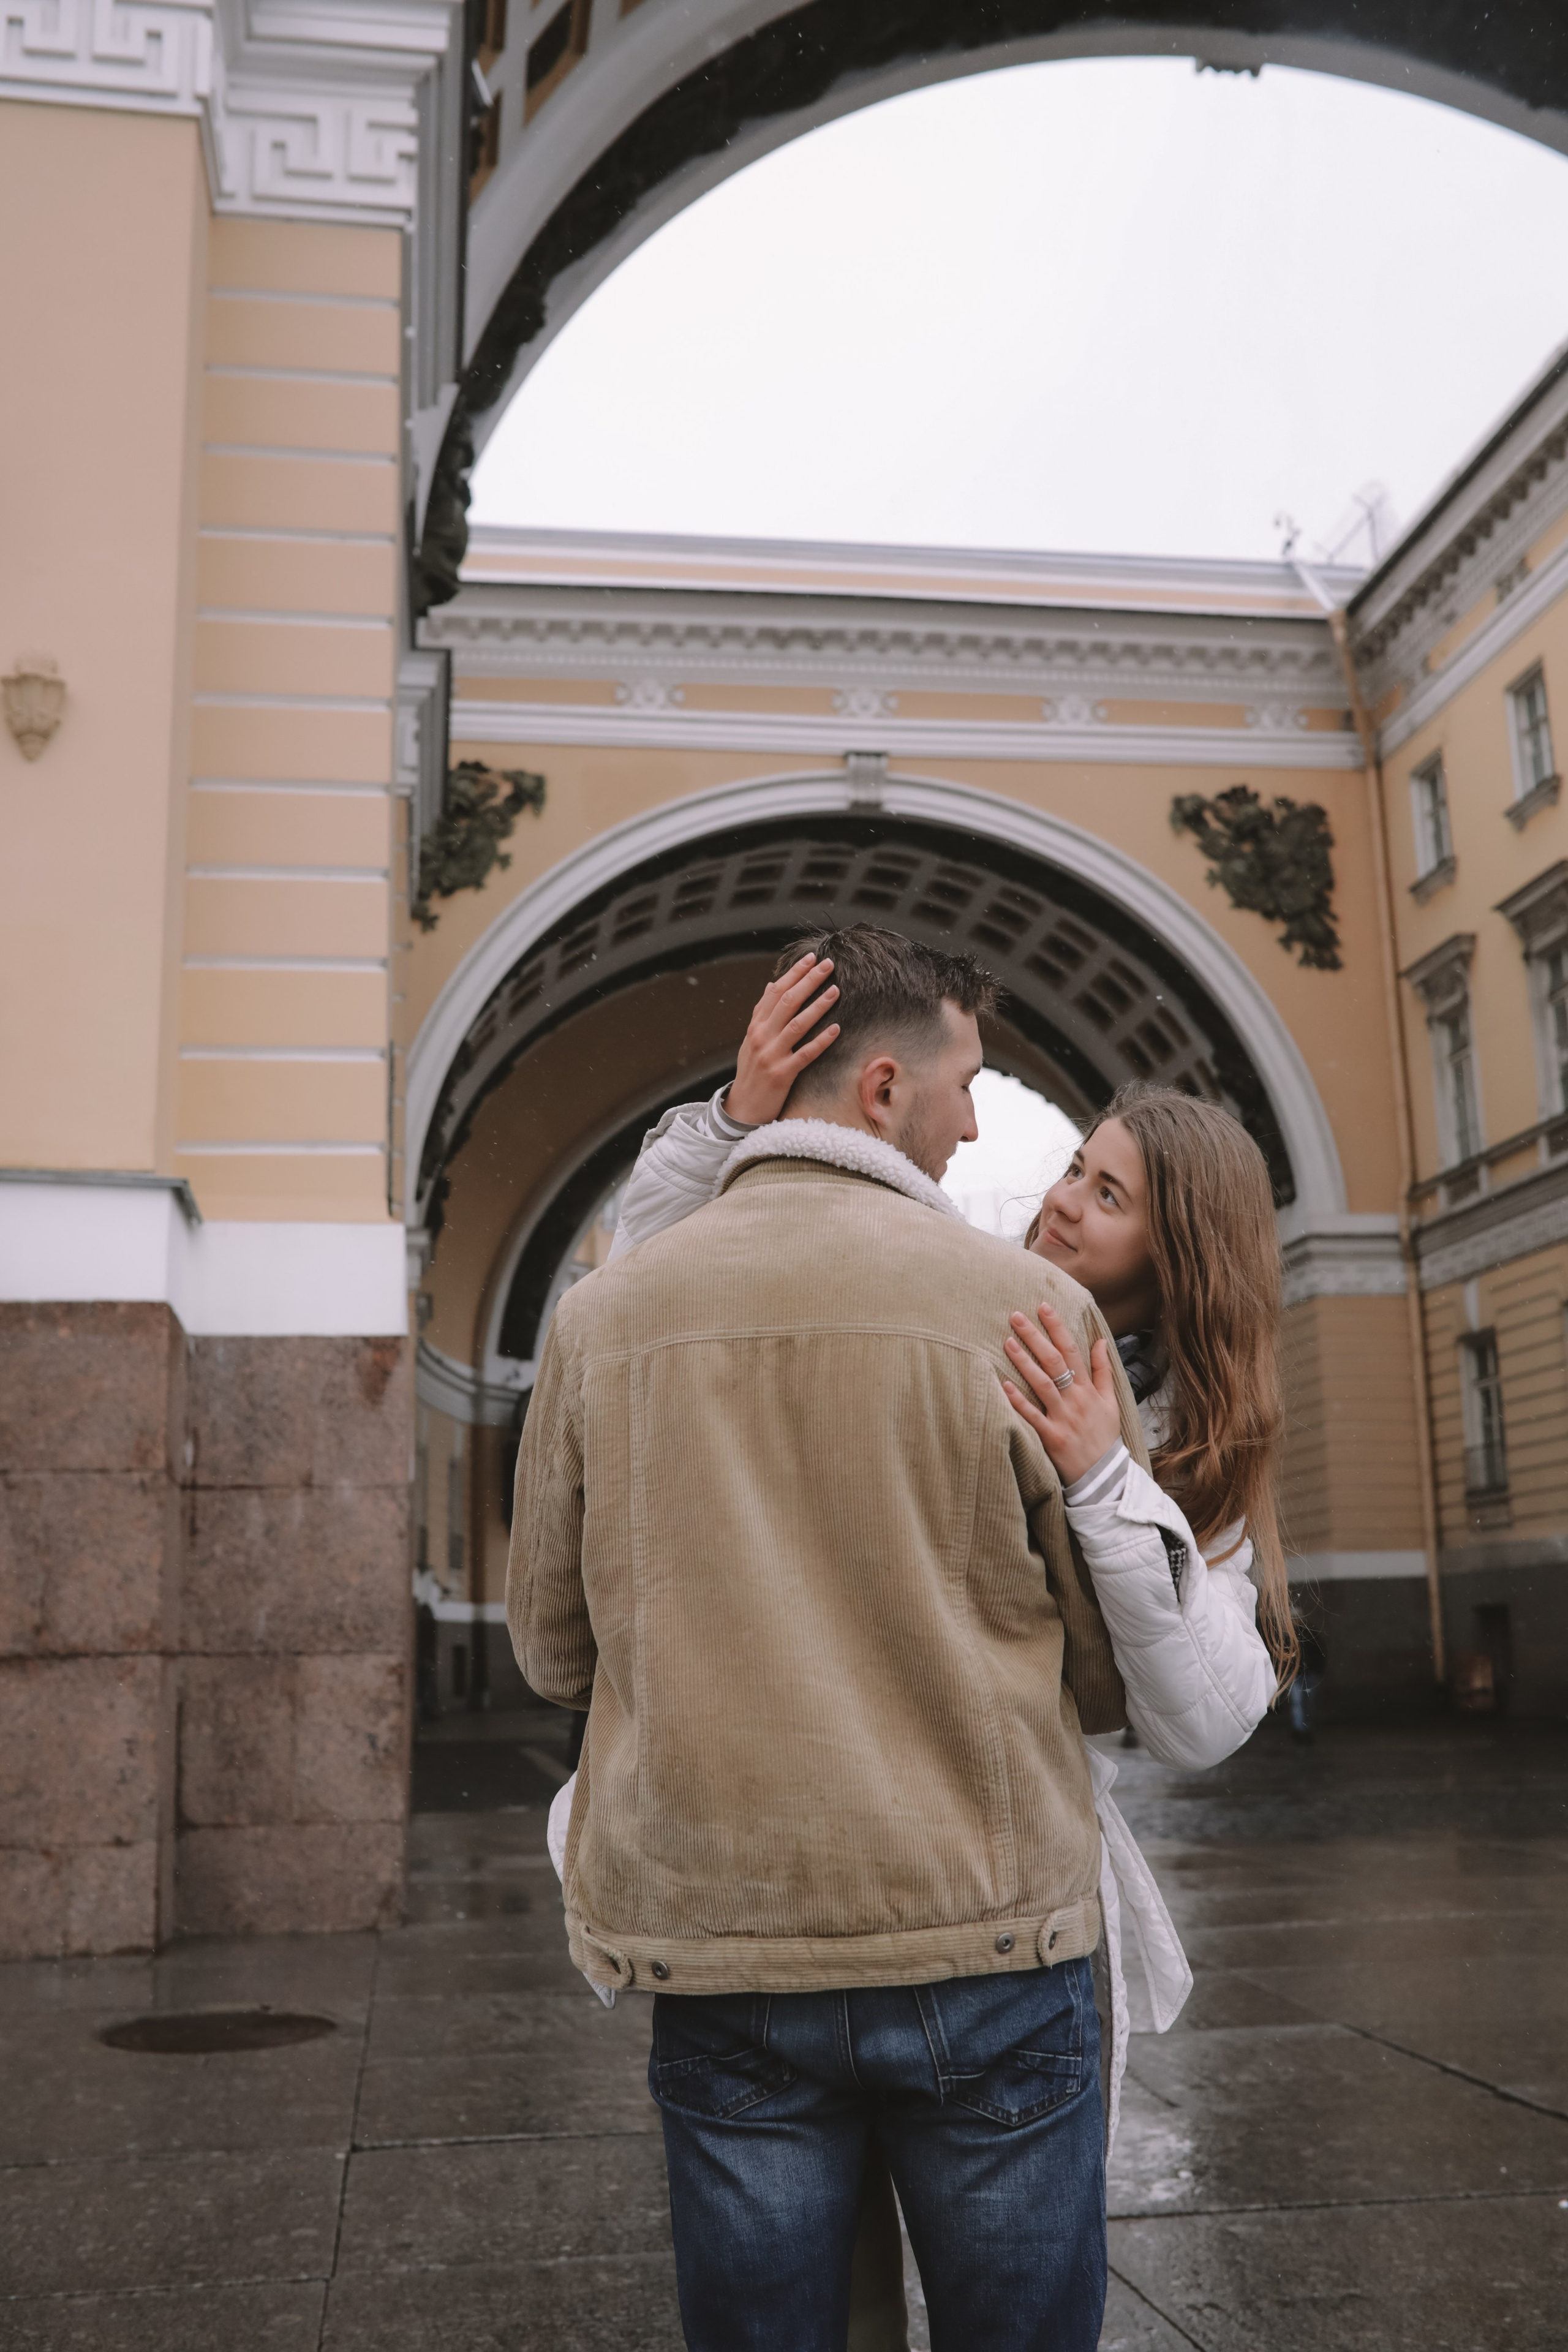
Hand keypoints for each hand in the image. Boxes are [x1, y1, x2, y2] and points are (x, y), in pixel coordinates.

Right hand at [725, 955, 840, 1124]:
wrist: (743, 1108)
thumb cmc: (751, 1072)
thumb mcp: (751, 1040)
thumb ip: (762, 1013)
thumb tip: (772, 984)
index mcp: (756, 1026)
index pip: (775, 992)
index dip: (794, 974)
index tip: (811, 959)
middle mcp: (761, 1036)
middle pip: (787, 1002)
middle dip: (808, 981)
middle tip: (828, 965)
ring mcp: (771, 1055)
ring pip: (797, 1024)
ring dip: (818, 1006)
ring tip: (835, 990)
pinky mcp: (782, 1074)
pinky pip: (805, 1054)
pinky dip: (821, 1041)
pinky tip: (836, 1029)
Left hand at [1001, 1301, 1122, 1486]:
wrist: (1105, 1476)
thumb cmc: (1104, 1436)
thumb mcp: (1110, 1402)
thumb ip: (1103, 1370)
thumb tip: (1100, 1341)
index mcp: (1088, 1389)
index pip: (1072, 1350)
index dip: (1057, 1328)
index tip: (1043, 1307)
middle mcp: (1075, 1399)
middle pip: (1054, 1362)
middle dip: (1035, 1337)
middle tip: (1016, 1316)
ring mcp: (1063, 1418)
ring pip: (1042, 1384)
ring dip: (1024, 1362)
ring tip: (1007, 1342)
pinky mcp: (1052, 1438)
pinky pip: (1032, 1416)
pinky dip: (1018, 1401)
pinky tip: (1003, 1384)